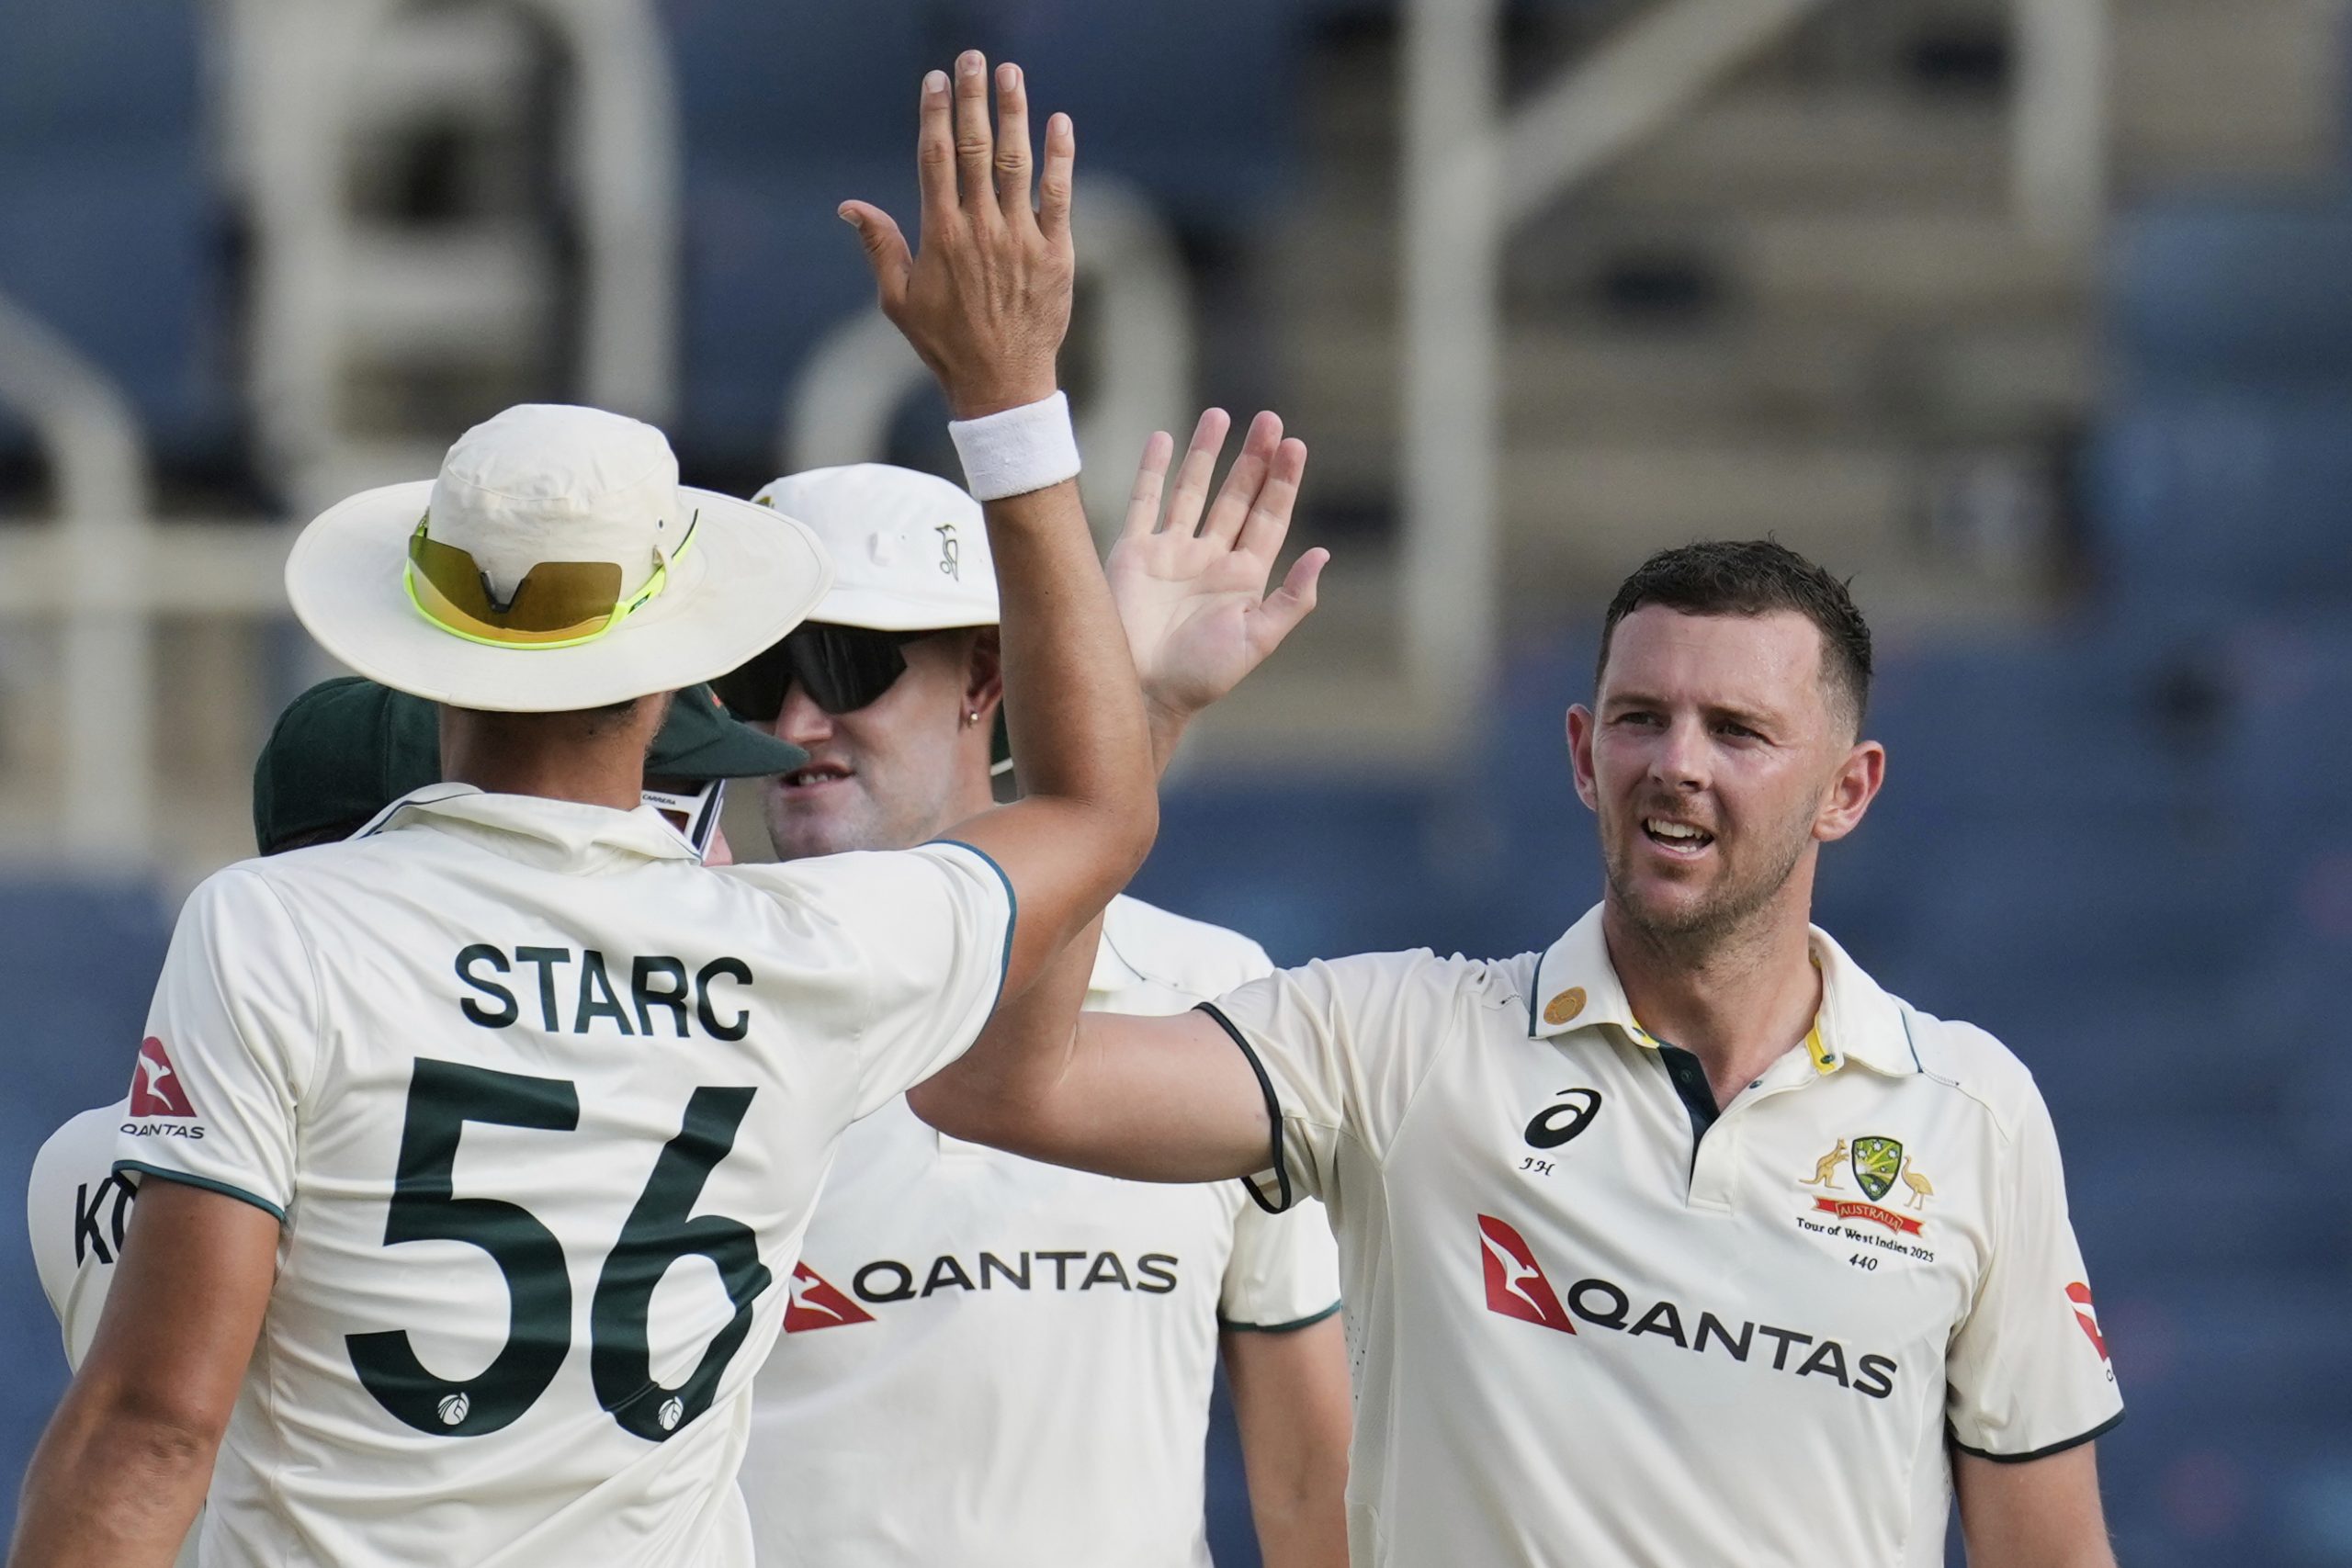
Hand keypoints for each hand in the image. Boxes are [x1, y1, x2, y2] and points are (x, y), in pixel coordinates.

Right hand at [841, 53, 1074, 418]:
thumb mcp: (899, 300)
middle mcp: (980, 229)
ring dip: (1014, 114)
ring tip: (1012, 74)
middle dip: (973, 98)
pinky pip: (1059, 196)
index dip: (935, 114)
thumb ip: (880, 246)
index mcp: (941, 235)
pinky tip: (1059, 122)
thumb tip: (849, 205)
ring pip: (1016, 163)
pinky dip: (1060, 157)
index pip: (936, 158)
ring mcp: (1020, 239)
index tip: (935, 80)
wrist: (1001, 383)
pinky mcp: (1055, 253)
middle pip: (975, 148)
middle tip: (973, 59)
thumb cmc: (946, 344)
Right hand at [1108, 409, 1326, 727]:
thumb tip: (1323, 555)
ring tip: (1220, 415)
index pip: (1269, 518)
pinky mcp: (1134, 553)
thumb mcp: (1256, 640)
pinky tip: (1163, 438)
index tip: (1295, 445)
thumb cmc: (1200, 677)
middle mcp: (1209, 559)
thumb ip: (1290, 599)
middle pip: (1237, 496)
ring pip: (1192, 490)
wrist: (1141, 692)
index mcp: (1243, 578)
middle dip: (1253, 458)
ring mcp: (1171, 553)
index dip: (1282, 481)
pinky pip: (1145, 501)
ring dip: (1206, 453)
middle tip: (1268, 419)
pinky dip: (1152, 470)